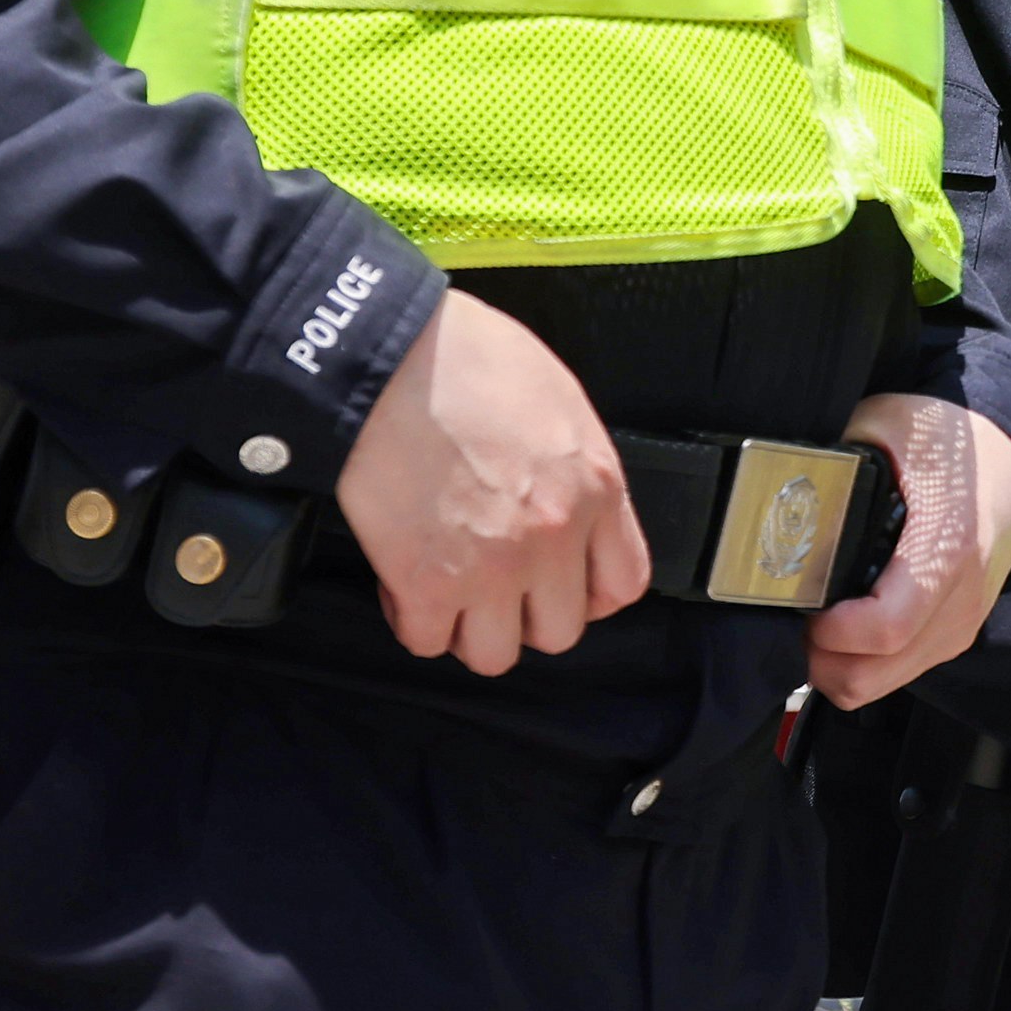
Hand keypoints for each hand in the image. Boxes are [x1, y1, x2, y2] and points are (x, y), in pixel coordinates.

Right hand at [337, 287, 646, 674]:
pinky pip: (426, 640)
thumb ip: (575, 465)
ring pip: (496, 653)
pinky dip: (413, 619)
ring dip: (470, 628)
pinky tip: (405, 582)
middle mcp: (552, 536)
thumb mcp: (557, 398)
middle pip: (558, 630)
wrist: (387, 357)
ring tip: (452, 592)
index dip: (590, 594)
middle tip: (497, 584)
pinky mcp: (426, 582)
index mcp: (594, 486)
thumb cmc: (464, 359)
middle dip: (525, 612)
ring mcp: (491, 567)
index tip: (565, 586)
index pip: (623, 583)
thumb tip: (571, 497)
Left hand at [802, 393, 1010, 708]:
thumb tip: (770, 483)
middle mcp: (959, 600)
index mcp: (947, 547)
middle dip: (818, 659)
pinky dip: (860, 663)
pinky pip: (895, 676)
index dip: (830, 633)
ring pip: (878, 686)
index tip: (801, 607)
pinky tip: (846, 623)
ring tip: (817, 620)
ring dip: (836, 665)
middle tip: (795, 618)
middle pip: (871, 675)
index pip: (886, 626)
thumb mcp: (889, 423)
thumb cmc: (953, 443)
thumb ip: (833, 455)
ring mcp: (959, 626)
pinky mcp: (954, 638)